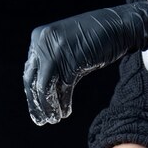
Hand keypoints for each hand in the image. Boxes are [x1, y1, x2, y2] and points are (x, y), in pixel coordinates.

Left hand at [23, 0, 147, 124]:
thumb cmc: (93, 40)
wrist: (118, 26)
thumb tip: (43, 96)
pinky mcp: (71, 61)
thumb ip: (53, 67)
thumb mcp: (67, 50)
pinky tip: (66, 112)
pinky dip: (64, 102)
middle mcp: (42, 42)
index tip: (36, 110)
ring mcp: (55, 51)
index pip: (29, 72)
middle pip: (32, 81)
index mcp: (38, 38)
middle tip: (41, 121)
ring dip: (49, 106)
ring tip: (54, 119)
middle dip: (37, 104)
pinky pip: (63, 88)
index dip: (32, 94)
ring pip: (45, 87)